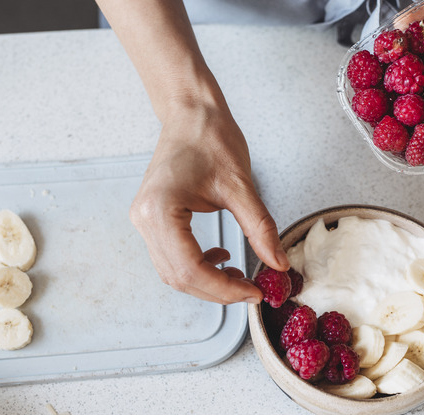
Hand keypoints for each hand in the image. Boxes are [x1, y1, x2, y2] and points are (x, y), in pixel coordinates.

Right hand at [130, 102, 288, 303]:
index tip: (254, 291)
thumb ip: (260, 229)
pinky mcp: (152, 219)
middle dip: (217, 290)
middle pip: (179, 277)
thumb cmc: (210, 138)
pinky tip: (222, 256)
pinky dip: (198, 266)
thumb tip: (279, 264)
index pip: (190, 268)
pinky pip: (172, 257)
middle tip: (252, 288)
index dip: (223, 288)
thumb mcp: (241, 186)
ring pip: (173, 272)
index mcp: (161, 210)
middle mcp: (144, 219)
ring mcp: (144, 220)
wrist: (191, 114)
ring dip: (208, 281)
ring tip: (240, 277)